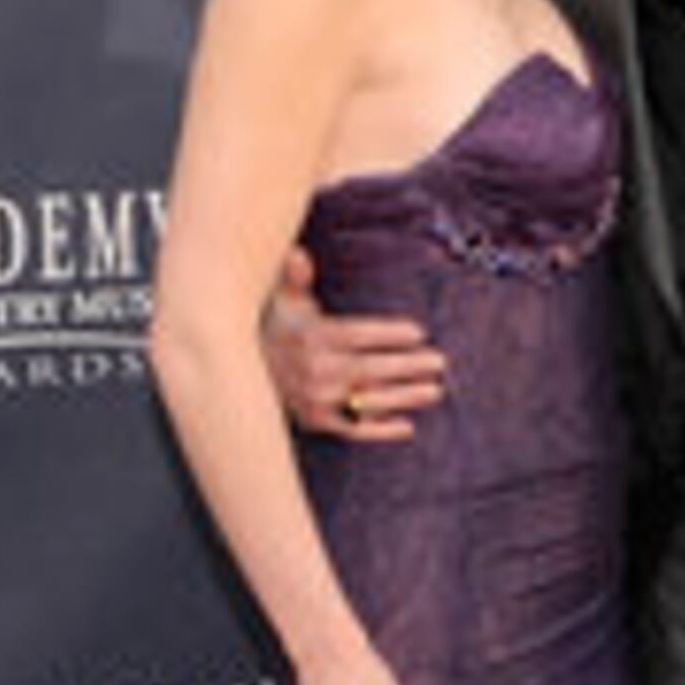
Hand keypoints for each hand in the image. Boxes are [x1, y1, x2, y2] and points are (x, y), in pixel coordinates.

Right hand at [264, 239, 447, 441]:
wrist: (244, 370)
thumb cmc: (278, 326)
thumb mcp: (284, 298)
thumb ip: (294, 276)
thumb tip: (296, 254)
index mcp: (311, 336)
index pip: (357, 335)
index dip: (388, 334)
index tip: (419, 332)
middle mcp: (314, 370)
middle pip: (369, 369)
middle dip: (408, 365)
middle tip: (440, 361)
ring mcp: (316, 399)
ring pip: (366, 400)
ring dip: (404, 397)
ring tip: (435, 391)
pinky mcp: (316, 421)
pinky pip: (352, 429)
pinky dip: (379, 431)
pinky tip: (407, 426)